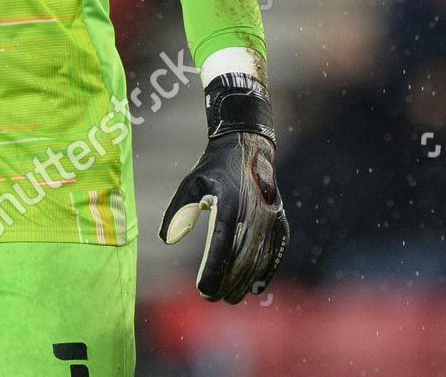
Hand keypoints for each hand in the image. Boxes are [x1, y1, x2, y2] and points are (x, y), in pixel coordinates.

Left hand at [159, 73, 289, 302]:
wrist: (247, 147)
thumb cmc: (213, 168)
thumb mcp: (190, 184)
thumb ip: (178, 212)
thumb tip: (165, 239)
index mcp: (229, 205)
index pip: (220, 247)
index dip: (212, 272)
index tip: (202, 291)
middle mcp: (253, 214)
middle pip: (241, 259)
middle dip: (227, 282)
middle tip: (212, 298)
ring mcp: (270, 219)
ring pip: (259, 259)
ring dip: (245, 281)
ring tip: (231, 297)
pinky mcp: (280, 221)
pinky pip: (276, 252)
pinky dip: (267, 271)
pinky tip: (257, 288)